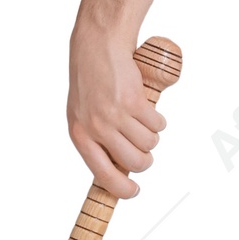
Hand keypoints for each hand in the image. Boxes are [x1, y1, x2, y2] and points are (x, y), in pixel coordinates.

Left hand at [66, 21, 165, 196]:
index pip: (103, 175)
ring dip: (152, 135)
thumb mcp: (82, 116)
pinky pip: (158, 124)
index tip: (132, 191)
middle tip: (144, 149)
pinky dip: (158, 119)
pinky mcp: (134, 101)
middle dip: (146, 159)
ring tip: (141, 120)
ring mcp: (115, 115)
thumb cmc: (91, 84)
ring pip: (150, 143)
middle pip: (135, 162)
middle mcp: (97, 128)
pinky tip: (146, 108)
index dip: (121, 188)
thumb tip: (118, 171)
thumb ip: (96, 142)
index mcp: (80, 136)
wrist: (97, 48)